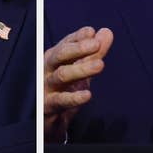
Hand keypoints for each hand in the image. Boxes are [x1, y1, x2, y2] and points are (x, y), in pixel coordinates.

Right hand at [44, 26, 112, 141]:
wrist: (49, 121)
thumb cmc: (64, 90)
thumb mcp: (80, 69)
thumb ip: (94, 52)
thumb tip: (107, 31)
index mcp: (54, 58)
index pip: (65, 43)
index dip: (77, 37)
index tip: (91, 32)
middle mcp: (47, 69)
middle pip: (60, 55)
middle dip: (78, 48)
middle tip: (96, 44)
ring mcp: (46, 87)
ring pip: (62, 75)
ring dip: (81, 69)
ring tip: (100, 65)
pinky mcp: (48, 106)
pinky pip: (61, 100)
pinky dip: (74, 97)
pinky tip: (88, 94)